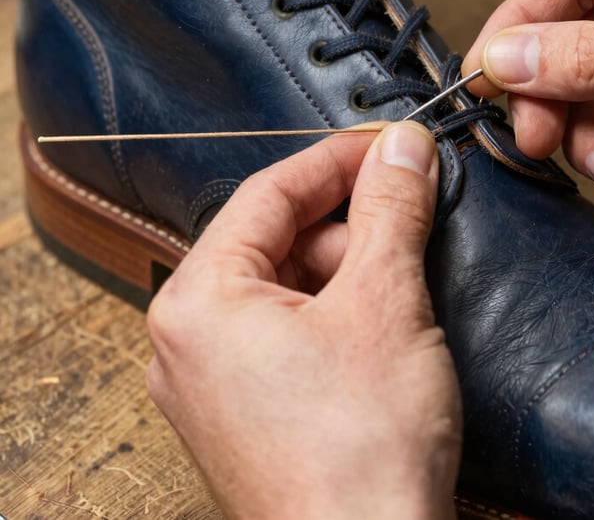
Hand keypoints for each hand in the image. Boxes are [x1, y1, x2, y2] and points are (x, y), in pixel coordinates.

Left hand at [146, 122, 460, 519]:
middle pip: (274, 237)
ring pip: (282, 285)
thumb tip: (402, 147)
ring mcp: (211, 383)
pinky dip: (333, 311)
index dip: (335, 159)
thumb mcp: (384, 300)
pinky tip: (380, 321)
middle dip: (345, 218)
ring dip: (345, 266)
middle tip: (406, 203)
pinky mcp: (243, 414)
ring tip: (401, 275)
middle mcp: (187, 341)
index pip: (268, 192)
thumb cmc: (362, 449)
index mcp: (197, 301)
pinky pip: (283, 332)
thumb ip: (390, 208)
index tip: (386, 145)